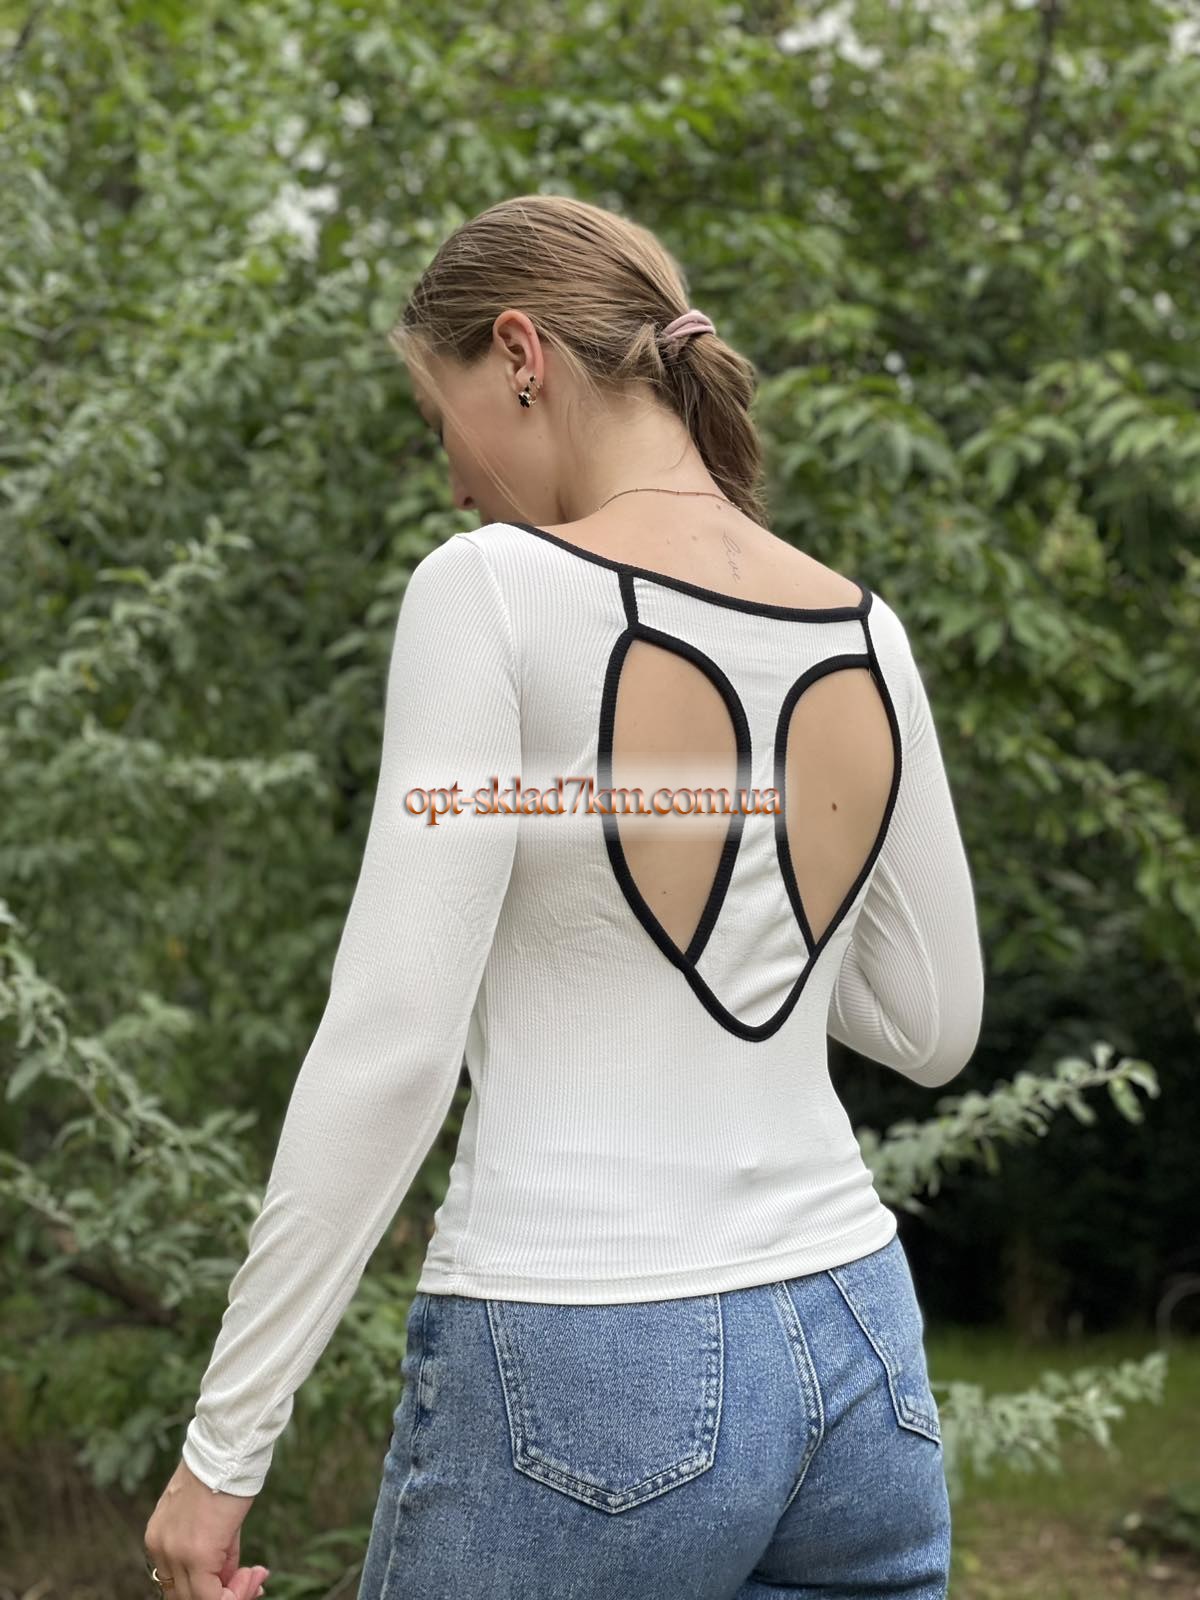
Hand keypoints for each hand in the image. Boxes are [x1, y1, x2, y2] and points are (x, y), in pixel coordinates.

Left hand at [144, 1456, 268, 1599]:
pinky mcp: (197, 1554)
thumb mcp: (212, 1517)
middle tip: (250, 1583)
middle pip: (183, 1596)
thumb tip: (230, 1580)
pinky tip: (253, 1574)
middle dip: (221, 1595)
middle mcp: (159, 1548)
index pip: (176, 1582)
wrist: (227, 1446)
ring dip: (231, 1595)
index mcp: (158, 1536)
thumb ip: (216, 1553)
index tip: (238, 1579)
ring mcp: (175, 1553)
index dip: (209, 1589)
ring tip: (254, 1578)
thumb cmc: (224, 1471)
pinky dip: (234, 1594)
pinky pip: (211, 1597)